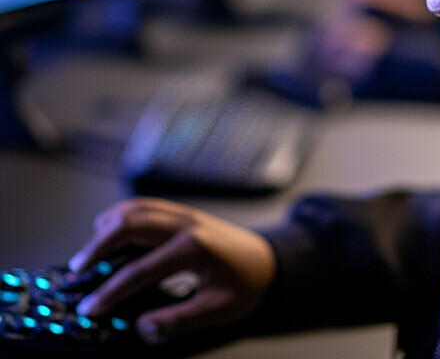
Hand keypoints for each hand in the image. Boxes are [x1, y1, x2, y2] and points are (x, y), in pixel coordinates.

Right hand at [69, 197, 276, 344]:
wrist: (269, 261)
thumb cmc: (247, 284)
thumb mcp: (218, 309)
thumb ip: (179, 320)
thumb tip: (144, 328)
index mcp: (193, 248)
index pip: (139, 270)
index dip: (109, 292)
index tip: (90, 307)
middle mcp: (186, 224)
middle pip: (129, 226)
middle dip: (97, 248)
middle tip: (77, 272)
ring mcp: (185, 214)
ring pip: (135, 209)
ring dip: (107, 228)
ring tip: (87, 253)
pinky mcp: (184, 213)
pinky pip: (147, 205)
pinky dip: (123, 214)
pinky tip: (110, 230)